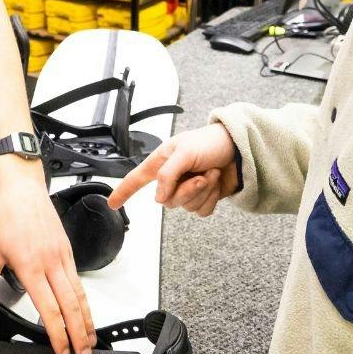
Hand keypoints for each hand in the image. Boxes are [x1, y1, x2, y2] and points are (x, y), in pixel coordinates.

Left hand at [0, 155, 93, 353]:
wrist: (20, 185)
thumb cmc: (5, 212)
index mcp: (31, 267)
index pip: (50, 309)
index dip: (58, 335)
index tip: (62, 352)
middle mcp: (51, 263)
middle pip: (72, 306)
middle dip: (79, 334)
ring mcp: (62, 256)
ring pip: (80, 294)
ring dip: (87, 320)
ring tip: (89, 340)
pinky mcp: (67, 250)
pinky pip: (78, 280)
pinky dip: (84, 300)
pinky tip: (84, 311)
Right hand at [107, 123, 239, 216]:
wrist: (240, 149)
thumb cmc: (210, 141)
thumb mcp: (184, 151)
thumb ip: (167, 175)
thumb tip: (158, 198)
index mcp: (161, 163)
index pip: (136, 179)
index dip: (123, 191)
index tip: (112, 203)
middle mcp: (172, 178)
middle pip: (168, 200)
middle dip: (188, 189)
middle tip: (201, 174)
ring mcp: (188, 189)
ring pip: (186, 206)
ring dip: (204, 191)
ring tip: (212, 173)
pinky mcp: (204, 198)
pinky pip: (201, 211)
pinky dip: (212, 199)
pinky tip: (217, 183)